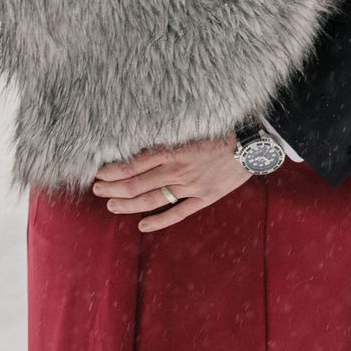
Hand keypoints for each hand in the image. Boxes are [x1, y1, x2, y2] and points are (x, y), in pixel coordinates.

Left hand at [92, 136, 250, 231]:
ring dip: (127, 204)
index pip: (133, 164)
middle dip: (112, 188)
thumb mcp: (191, 126)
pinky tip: (142, 225)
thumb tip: (138, 139)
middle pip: (136, 184)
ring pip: (152, 200)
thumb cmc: (222, 129)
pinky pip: (177, 213)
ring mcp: (191, 186)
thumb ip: (167, 135)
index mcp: (173, 149)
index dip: (112, 171)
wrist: (253, 143)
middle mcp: (179, 169)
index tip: (98, 172)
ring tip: (110, 205)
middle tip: (97, 189)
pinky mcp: (204, 197)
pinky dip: (158, 221)